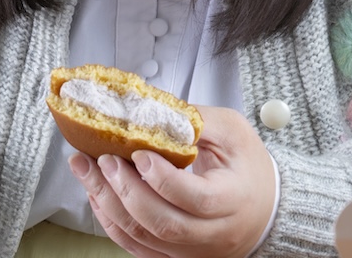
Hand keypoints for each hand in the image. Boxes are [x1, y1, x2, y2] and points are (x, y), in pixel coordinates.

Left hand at [69, 106, 275, 257]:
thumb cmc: (249, 167)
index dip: (162, 178)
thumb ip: (196, 120)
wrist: (266, 210)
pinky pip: (137, 247)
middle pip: (163, 223)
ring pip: (144, 238)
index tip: (138, 152)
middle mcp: (213, 233)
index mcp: (233, 199)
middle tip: (102, 159)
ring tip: (85, 170)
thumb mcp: (233, 132)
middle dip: (124, 190)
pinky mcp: (176, 256)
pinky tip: (97, 194)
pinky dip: (112, 222)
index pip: (195, 198)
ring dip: (108, 204)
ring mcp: (193, 251)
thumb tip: (152, 108)